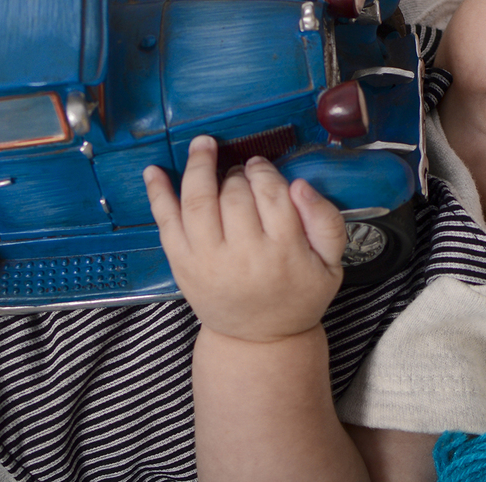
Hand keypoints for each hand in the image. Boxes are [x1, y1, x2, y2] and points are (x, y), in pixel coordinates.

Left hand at [145, 135, 346, 342]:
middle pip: (236, 194)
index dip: (264, 172)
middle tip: (239, 172)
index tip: (261, 167)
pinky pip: (167, 223)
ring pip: (199, 202)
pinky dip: (158, 195)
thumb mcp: (332, 265)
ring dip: (198, 167)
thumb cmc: (298, 296)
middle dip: (236, 173)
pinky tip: (153, 171)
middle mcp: (244, 255)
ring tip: (203, 145)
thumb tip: (298, 185)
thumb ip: (326, 221)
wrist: (259, 341)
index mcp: (284, 251)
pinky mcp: (183, 266)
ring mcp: (208, 260)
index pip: (272, 194)